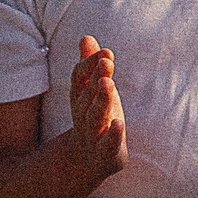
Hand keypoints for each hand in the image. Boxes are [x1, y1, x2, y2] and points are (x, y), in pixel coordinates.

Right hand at [68, 36, 126, 179]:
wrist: (89, 160)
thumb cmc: (95, 117)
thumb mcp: (94, 90)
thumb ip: (90, 65)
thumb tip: (86, 36)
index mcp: (79, 98)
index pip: (78, 78)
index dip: (90, 65)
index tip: (106, 52)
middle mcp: (82, 115)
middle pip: (86, 96)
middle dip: (96, 78)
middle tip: (107, 62)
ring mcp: (92, 135)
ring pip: (94, 117)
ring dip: (100, 100)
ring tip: (109, 83)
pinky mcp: (105, 153)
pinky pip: (106, 145)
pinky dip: (112, 135)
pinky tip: (119, 123)